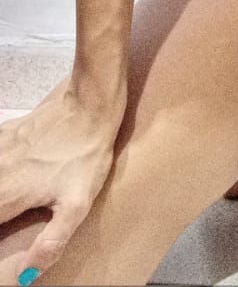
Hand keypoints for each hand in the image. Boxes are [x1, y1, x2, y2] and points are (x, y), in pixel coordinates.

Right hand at [0, 77, 123, 282]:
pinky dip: (0, 169)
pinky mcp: (4, 133)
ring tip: (13, 198)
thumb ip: (50, 243)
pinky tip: (11, 174)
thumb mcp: (76, 206)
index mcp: (7, 196)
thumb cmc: (85, 156)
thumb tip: (27, 277)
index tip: (3, 232)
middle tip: (9, 216)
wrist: (89, 107)